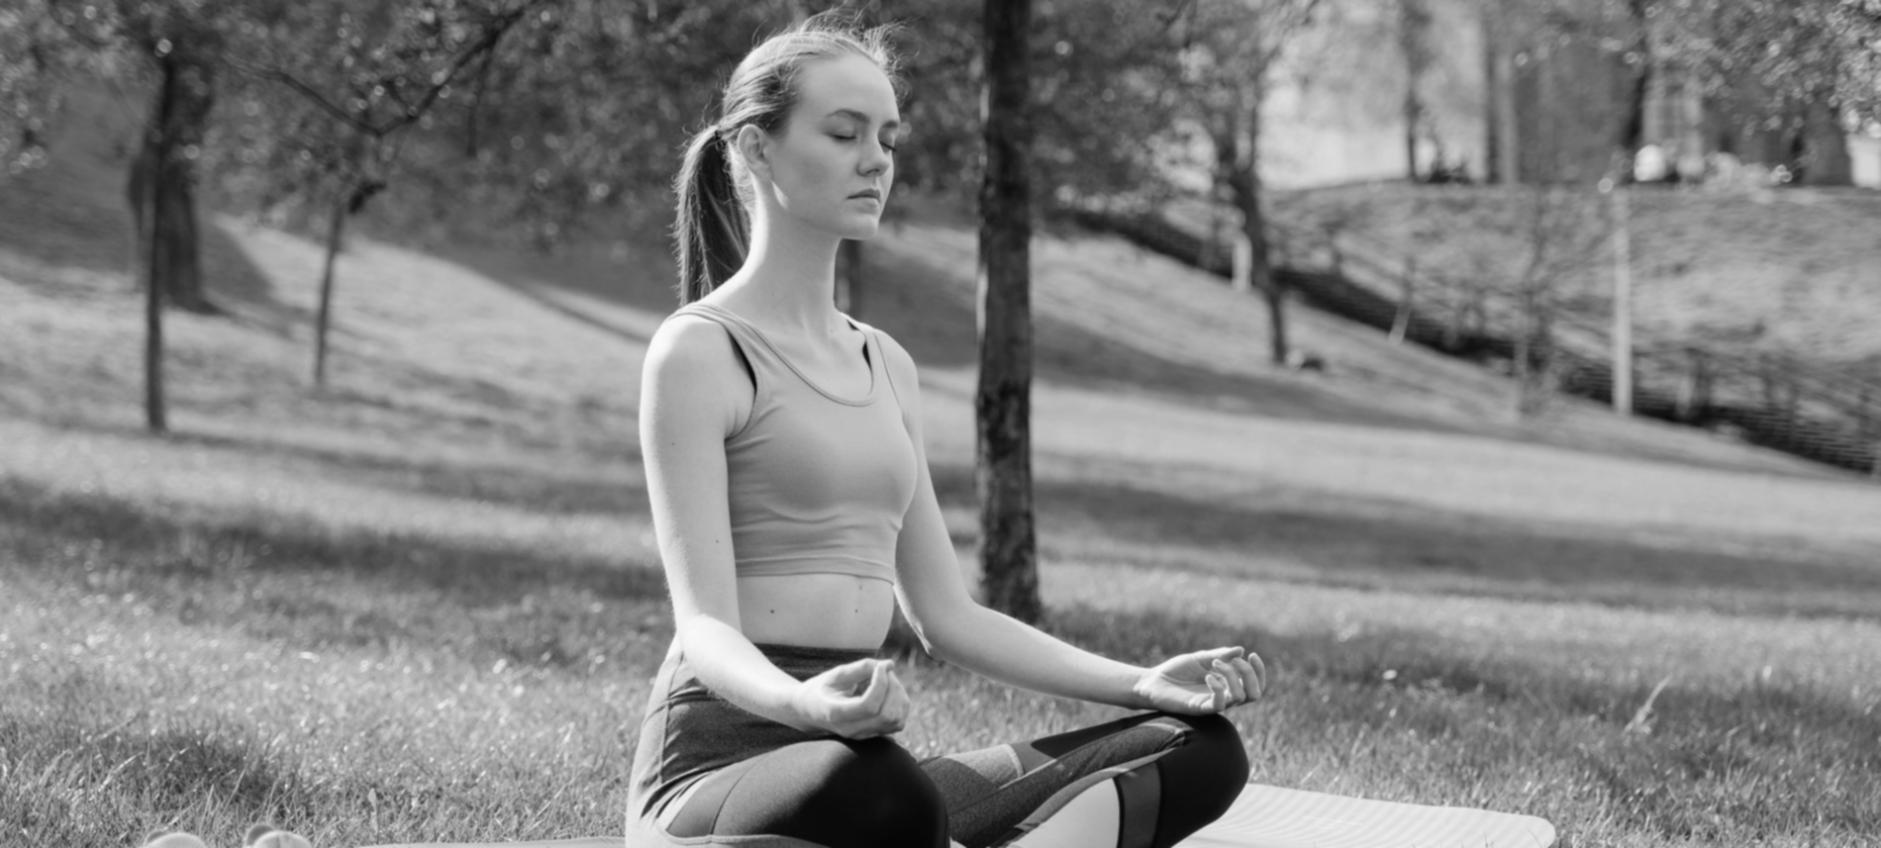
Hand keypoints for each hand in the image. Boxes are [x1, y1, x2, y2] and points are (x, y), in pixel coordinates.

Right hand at [791, 658, 909, 738]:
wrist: (809, 711)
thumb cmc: (821, 689)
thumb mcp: (834, 674)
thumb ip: (860, 668)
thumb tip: (889, 665)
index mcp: (836, 714)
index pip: (869, 706)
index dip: (881, 683)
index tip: (879, 666)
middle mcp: (851, 729)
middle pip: (887, 715)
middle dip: (892, 688)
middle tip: (883, 670)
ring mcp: (864, 735)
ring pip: (897, 720)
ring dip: (898, 695)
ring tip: (885, 679)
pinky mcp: (874, 734)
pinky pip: (898, 722)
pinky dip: (900, 704)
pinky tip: (888, 690)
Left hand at [1133, 646, 1266, 714]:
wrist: (1153, 682)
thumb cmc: (1177, 671)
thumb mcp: (1200, 658)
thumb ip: (1220, 654)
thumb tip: (1241, 650)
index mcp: (1227, 684)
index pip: (1255, 684)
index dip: (1259, 671)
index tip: (1252, 654)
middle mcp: (1224, 696)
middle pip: (1254, 693)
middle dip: (1250, 674)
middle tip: (1234, 661)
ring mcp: (1213, 703)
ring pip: (1240, 697)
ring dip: (1232, 676)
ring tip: (1214, 664)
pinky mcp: (1200, 709)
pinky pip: (1219, 704)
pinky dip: (1218, 687)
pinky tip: (1208, 676)